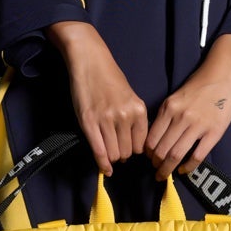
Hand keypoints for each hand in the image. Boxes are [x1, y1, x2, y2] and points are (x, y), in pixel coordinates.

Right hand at [59, 26, 148, 176]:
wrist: (90, 61)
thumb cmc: (109, 78)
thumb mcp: (130, 97)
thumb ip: (134, 119)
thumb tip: (134, 145)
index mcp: (139, 110)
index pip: (142, 145)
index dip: (135, 150)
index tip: (129, 150)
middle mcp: (125, 116)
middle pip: (128, 152)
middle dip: (122, 155)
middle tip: (116, 151)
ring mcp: (106, 120)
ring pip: (114, 154)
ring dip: (111, 157)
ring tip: (108, 152)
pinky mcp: (89, 122)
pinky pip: (99, 151)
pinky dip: (102, 163)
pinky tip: (104, 169)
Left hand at [145, 48, 230, 180]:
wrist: (223, 76)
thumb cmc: (199, 86)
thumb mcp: (175, 97)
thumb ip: (165, 116)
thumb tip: (155, 138)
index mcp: (169, 108)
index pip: (151, 138)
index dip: (147, 153)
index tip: (148, 159)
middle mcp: (181, 118)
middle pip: (161, 150)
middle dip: (155, 164)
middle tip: (155, 171)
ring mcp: (198, 126)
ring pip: (176, 155)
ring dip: (167, 169)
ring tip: (165, 174)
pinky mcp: (214, 132)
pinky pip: (197, 156)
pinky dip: (188, 167)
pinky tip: (183, 170)